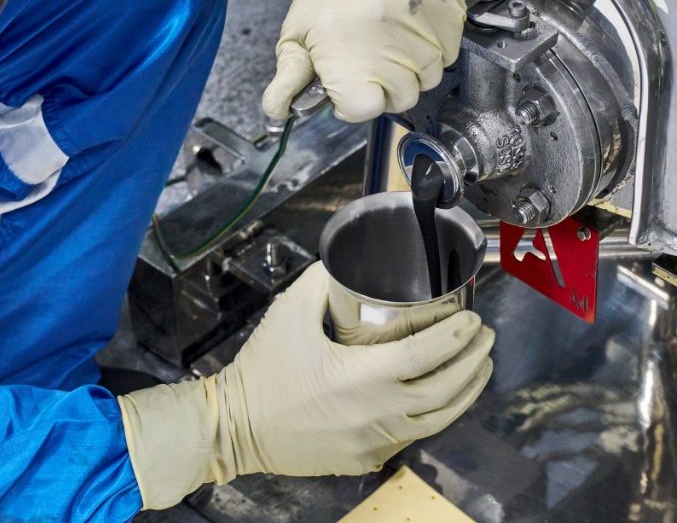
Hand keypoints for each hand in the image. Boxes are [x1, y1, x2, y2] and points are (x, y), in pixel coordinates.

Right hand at [118, 262, 494, 508]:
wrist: (234, 427)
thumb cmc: (262, 370)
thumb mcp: (289, 313)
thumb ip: (322, 282)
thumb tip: (345, 259)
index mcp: (360, 377)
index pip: (426, 357)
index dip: (456, 337)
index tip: (473, 320)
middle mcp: (375, 414)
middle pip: (445, 391)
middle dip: (473, 362)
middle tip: (484, 337)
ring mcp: (373, 442)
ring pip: (437, 421)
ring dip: (465, 393)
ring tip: (477, 367)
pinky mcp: (365, 458)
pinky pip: (412, 436)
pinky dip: (435, 414)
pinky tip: (440, 398)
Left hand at [235, 0, 465, 122]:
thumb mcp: (294, 39)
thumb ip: (288, 82)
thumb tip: (277, 112)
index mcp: (346, 49)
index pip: (367, 108)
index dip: (358, 104)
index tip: (352, 87)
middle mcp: (387, 34)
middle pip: (405, 97)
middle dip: (388, 86)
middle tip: (372, 59)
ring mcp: (422, 16)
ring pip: (434, 74)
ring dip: (415, 67)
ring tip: (392, 41)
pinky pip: (454, 46)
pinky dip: (438, 45)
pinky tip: (413, 27)